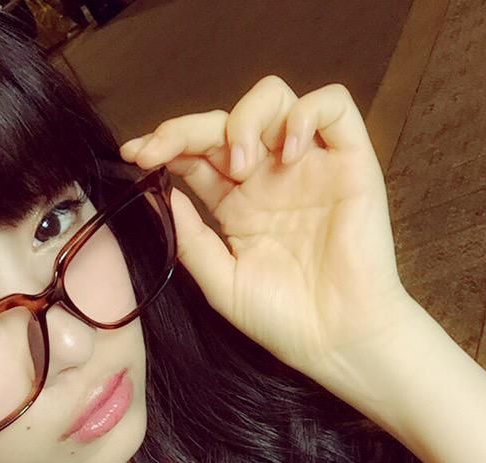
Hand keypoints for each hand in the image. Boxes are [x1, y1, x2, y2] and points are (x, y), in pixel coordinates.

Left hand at [120, 76, 414, 389]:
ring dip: (245, 118)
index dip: (165, 143)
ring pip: (274, 97)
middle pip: (226, 119)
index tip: (134, 155)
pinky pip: (333, 106)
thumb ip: (190, 238)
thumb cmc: (282, 318)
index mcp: (236, 202)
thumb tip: (159, 194)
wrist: (336, 341)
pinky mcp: (351, 162)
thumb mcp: (220, 281)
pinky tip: (287, 152)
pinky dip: (305, 113)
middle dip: (187, 128)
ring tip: (239, 165)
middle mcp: (269, 176)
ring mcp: (309, 165)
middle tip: (164, 152)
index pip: (196, 153)